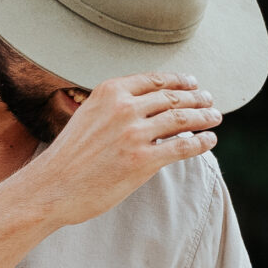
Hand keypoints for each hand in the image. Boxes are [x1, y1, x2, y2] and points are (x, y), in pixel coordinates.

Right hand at [9, 73, 218, 228]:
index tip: (193, 82)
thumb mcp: (87, 117)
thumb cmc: (68, 157)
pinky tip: (209, 140)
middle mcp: (124, 107)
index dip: (179, 80)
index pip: (154, 80)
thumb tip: (145, 108)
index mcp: (110, 91)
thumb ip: (113, 108)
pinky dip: (201, 142)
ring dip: (204, 117)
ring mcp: (134, 133)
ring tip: (214, 118)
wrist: (52, 187)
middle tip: (210, 101)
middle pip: (172, 97)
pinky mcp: (143, 161)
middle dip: (196, 98)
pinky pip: (182, 146)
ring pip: (182, 119)